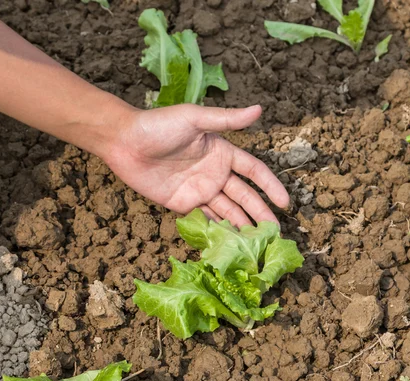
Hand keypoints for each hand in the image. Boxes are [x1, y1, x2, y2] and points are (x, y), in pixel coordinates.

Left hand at [102, 104, 288, 226]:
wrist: (124, 143)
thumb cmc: (158, 126)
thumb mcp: (194, 119)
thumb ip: (226, 120)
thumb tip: (260, 109)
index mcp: (222, 153)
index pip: (254, 172)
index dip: (270, 186)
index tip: (285, 203)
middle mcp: (216, 174)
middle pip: (245, 197)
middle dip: (261, 213)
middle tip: (276, 232)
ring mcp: (201, 191)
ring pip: (229, 211)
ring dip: (244, 225)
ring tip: (258, 243)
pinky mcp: (185, 205)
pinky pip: (207, 219)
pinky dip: (221, 230)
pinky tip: (234, 242)